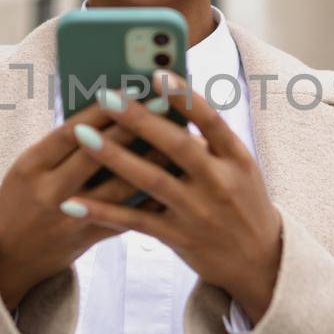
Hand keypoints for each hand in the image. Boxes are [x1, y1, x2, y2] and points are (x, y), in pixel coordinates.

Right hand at [0, 90, 177, 312]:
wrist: (5, 254)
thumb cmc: (20, 198)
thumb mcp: (30, 167)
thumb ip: (63, 145)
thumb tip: (110, 112)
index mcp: (30, 165)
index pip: (71, 130)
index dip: (103, 109)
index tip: (131, 88)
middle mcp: (49, 191)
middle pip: (98, 155)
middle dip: (134, 128)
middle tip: (165, 106)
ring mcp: (68, 218)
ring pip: (118, 188)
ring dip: (151, 163)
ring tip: (179, 141)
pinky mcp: (86, 240)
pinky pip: (124, 218)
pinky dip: (148, 199)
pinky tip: (172, 180)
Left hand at [59, 69, 282, 322]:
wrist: (259, 260)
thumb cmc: (242, 202)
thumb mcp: (239, 168)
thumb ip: (208, 142)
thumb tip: (164, 106)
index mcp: (237, 158)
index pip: (210, 120)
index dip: (184, 96)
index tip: (156, 73)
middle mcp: (219, 183)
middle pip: (176, 146)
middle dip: (139, 119)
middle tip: (106, 95)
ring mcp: (198, 212)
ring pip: (151, 180)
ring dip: (114, 157)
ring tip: (82, 135)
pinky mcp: (179, 237)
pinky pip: (135, 221)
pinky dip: (103, 211)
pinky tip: (74, 201)